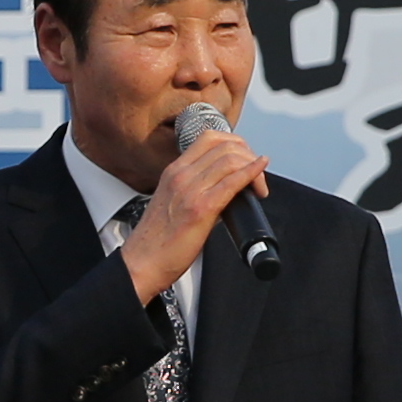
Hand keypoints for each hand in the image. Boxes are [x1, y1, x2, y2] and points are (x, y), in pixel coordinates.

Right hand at [121, 119, 271, 301]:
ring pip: (231, 159)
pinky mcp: (200, 209)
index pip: (208, 138)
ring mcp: (190, 190)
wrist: (142, 263)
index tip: (245, 158)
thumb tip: (226, 191)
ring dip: (253, 168)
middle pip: (224, 145)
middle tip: (257, 173)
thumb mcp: (172, 203)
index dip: (235, 143)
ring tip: (259, 186)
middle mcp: (181, 175)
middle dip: (248, 155)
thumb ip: (195, 191)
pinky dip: (252, 174)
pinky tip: (259, 177)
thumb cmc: (157, 241)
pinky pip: (232, 182)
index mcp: (173, 172)